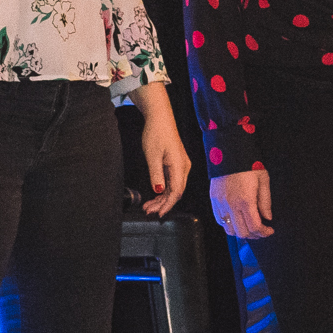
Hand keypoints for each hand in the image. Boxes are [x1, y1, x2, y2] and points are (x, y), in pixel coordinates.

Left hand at [131, 85, 190, 216]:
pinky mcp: (176, 163)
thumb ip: (156, 175)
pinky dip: (163, 189)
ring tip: (148, 205)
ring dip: (162, 198)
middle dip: (163, 204)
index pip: (176, 192)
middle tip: (148, 211)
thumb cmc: (156, 134)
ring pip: (174, 187)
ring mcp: (181, 165)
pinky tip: (155, 194)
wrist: (160, 118)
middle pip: (176, 192)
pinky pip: (172, 181)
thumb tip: (159, 190)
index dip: (167, 205)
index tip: (158, 213)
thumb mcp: (152, 156)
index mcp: (180, 166)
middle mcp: (184, 167)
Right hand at [211, 169, 272, 238]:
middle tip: (261, 230)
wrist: (228, 151)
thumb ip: (265, 201)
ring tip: (249, 226)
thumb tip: (267, 217)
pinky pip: (220, 220)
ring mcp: (220, 204)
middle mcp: (231, 205)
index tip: (269, 230)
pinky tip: (237, 220)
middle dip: (254, 235)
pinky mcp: (213, 200)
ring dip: (241, 232)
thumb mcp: (263, 179)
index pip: (254, 226)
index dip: (264, 232)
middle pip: (242, 232)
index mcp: (245, 200)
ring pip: (229, 229)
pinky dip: (229, 225)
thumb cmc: (248, 163)